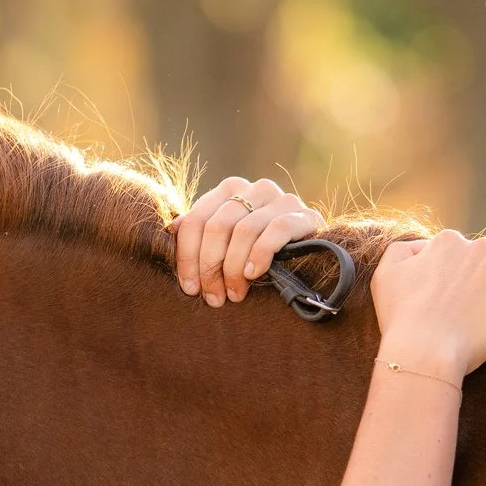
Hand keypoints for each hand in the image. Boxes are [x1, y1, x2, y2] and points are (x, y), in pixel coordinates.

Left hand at [171, 176, 324, 306]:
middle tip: (213, 297)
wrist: (314, 252)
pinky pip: (276, 230)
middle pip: (218, 227)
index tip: (189, 288)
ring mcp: (281, 199)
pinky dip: (260, 254)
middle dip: (210, 267)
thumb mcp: (228, 240)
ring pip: (244, 231)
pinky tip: (254, 274)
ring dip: (234, 268)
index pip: (196, 220)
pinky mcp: (304, 214)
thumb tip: (170, 228)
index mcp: (231, 189)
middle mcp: (255, 188)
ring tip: (234, 294)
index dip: (187, 257)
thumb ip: (202, 232)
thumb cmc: (261, 250)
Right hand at [371, 231, 485, 381]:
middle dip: (479, 280)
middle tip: (467, 313)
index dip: (453, 278)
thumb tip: (423, 247)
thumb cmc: (402, 321)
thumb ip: (402, 251)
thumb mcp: (384, 277)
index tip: (448, 302)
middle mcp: (477, 245)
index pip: (458, 253)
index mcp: (446, 241)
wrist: (425, 352)